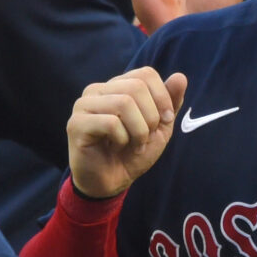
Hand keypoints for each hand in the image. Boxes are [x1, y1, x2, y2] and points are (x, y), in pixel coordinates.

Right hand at [68, 66, 185, 199]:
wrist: (112, 182)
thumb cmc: (133, 152)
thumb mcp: (159, 127)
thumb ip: (170, 102)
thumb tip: (180, 76)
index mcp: (116, 86)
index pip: (145, 74)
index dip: (162, 98)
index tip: (165, 121)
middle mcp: (97, 90)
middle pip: (136, 87)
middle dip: (151, 117)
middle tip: (146, 137)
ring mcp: (84, 105)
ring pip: (124, 103)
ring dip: (138, 131)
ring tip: (134, 145)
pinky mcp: (76, 124)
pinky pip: (110, 123)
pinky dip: (122, 139)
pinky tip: (116, 148)